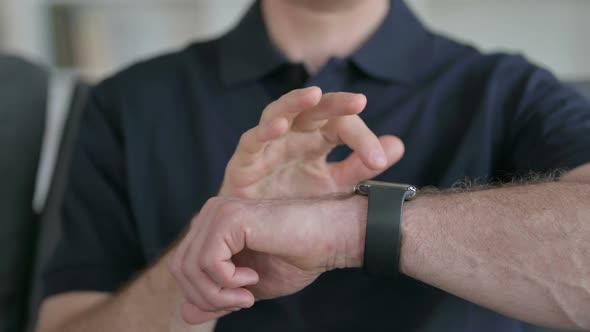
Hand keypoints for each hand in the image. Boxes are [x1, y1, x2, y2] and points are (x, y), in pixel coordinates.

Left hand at [169, 195, 365, 322]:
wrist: (329, 239)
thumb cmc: (297, 258)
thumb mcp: (248, 287)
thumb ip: (217, 297)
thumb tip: (184, 313)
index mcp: (213, 226)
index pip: (183, 267)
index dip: (205, 295)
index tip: (239, 300)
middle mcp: (210, 214)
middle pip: (180, 268)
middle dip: (207, 297)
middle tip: (242, 302)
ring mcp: (218, 213)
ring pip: (189, 267)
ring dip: (218, 293)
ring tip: (248, 294)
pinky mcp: (229, 218)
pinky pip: (208, 262)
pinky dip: (226, 281)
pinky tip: (252, 277)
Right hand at [219, 86, 403, 197]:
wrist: (263, 238)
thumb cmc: (296, 205)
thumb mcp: (335, 187)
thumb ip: (361, 166)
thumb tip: (398, 145)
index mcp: (317, 140)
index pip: (342, 125)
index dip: (362, 138)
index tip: (379, 160)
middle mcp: (293, 136)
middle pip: (313, 109)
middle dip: (335, 103)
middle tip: (358, 102)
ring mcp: (268, 146)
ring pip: (278, 113)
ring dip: (294, 103)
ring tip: (313, 95)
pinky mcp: (244, 162)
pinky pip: (252, 141)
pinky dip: (263, 131)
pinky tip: (278, 125)